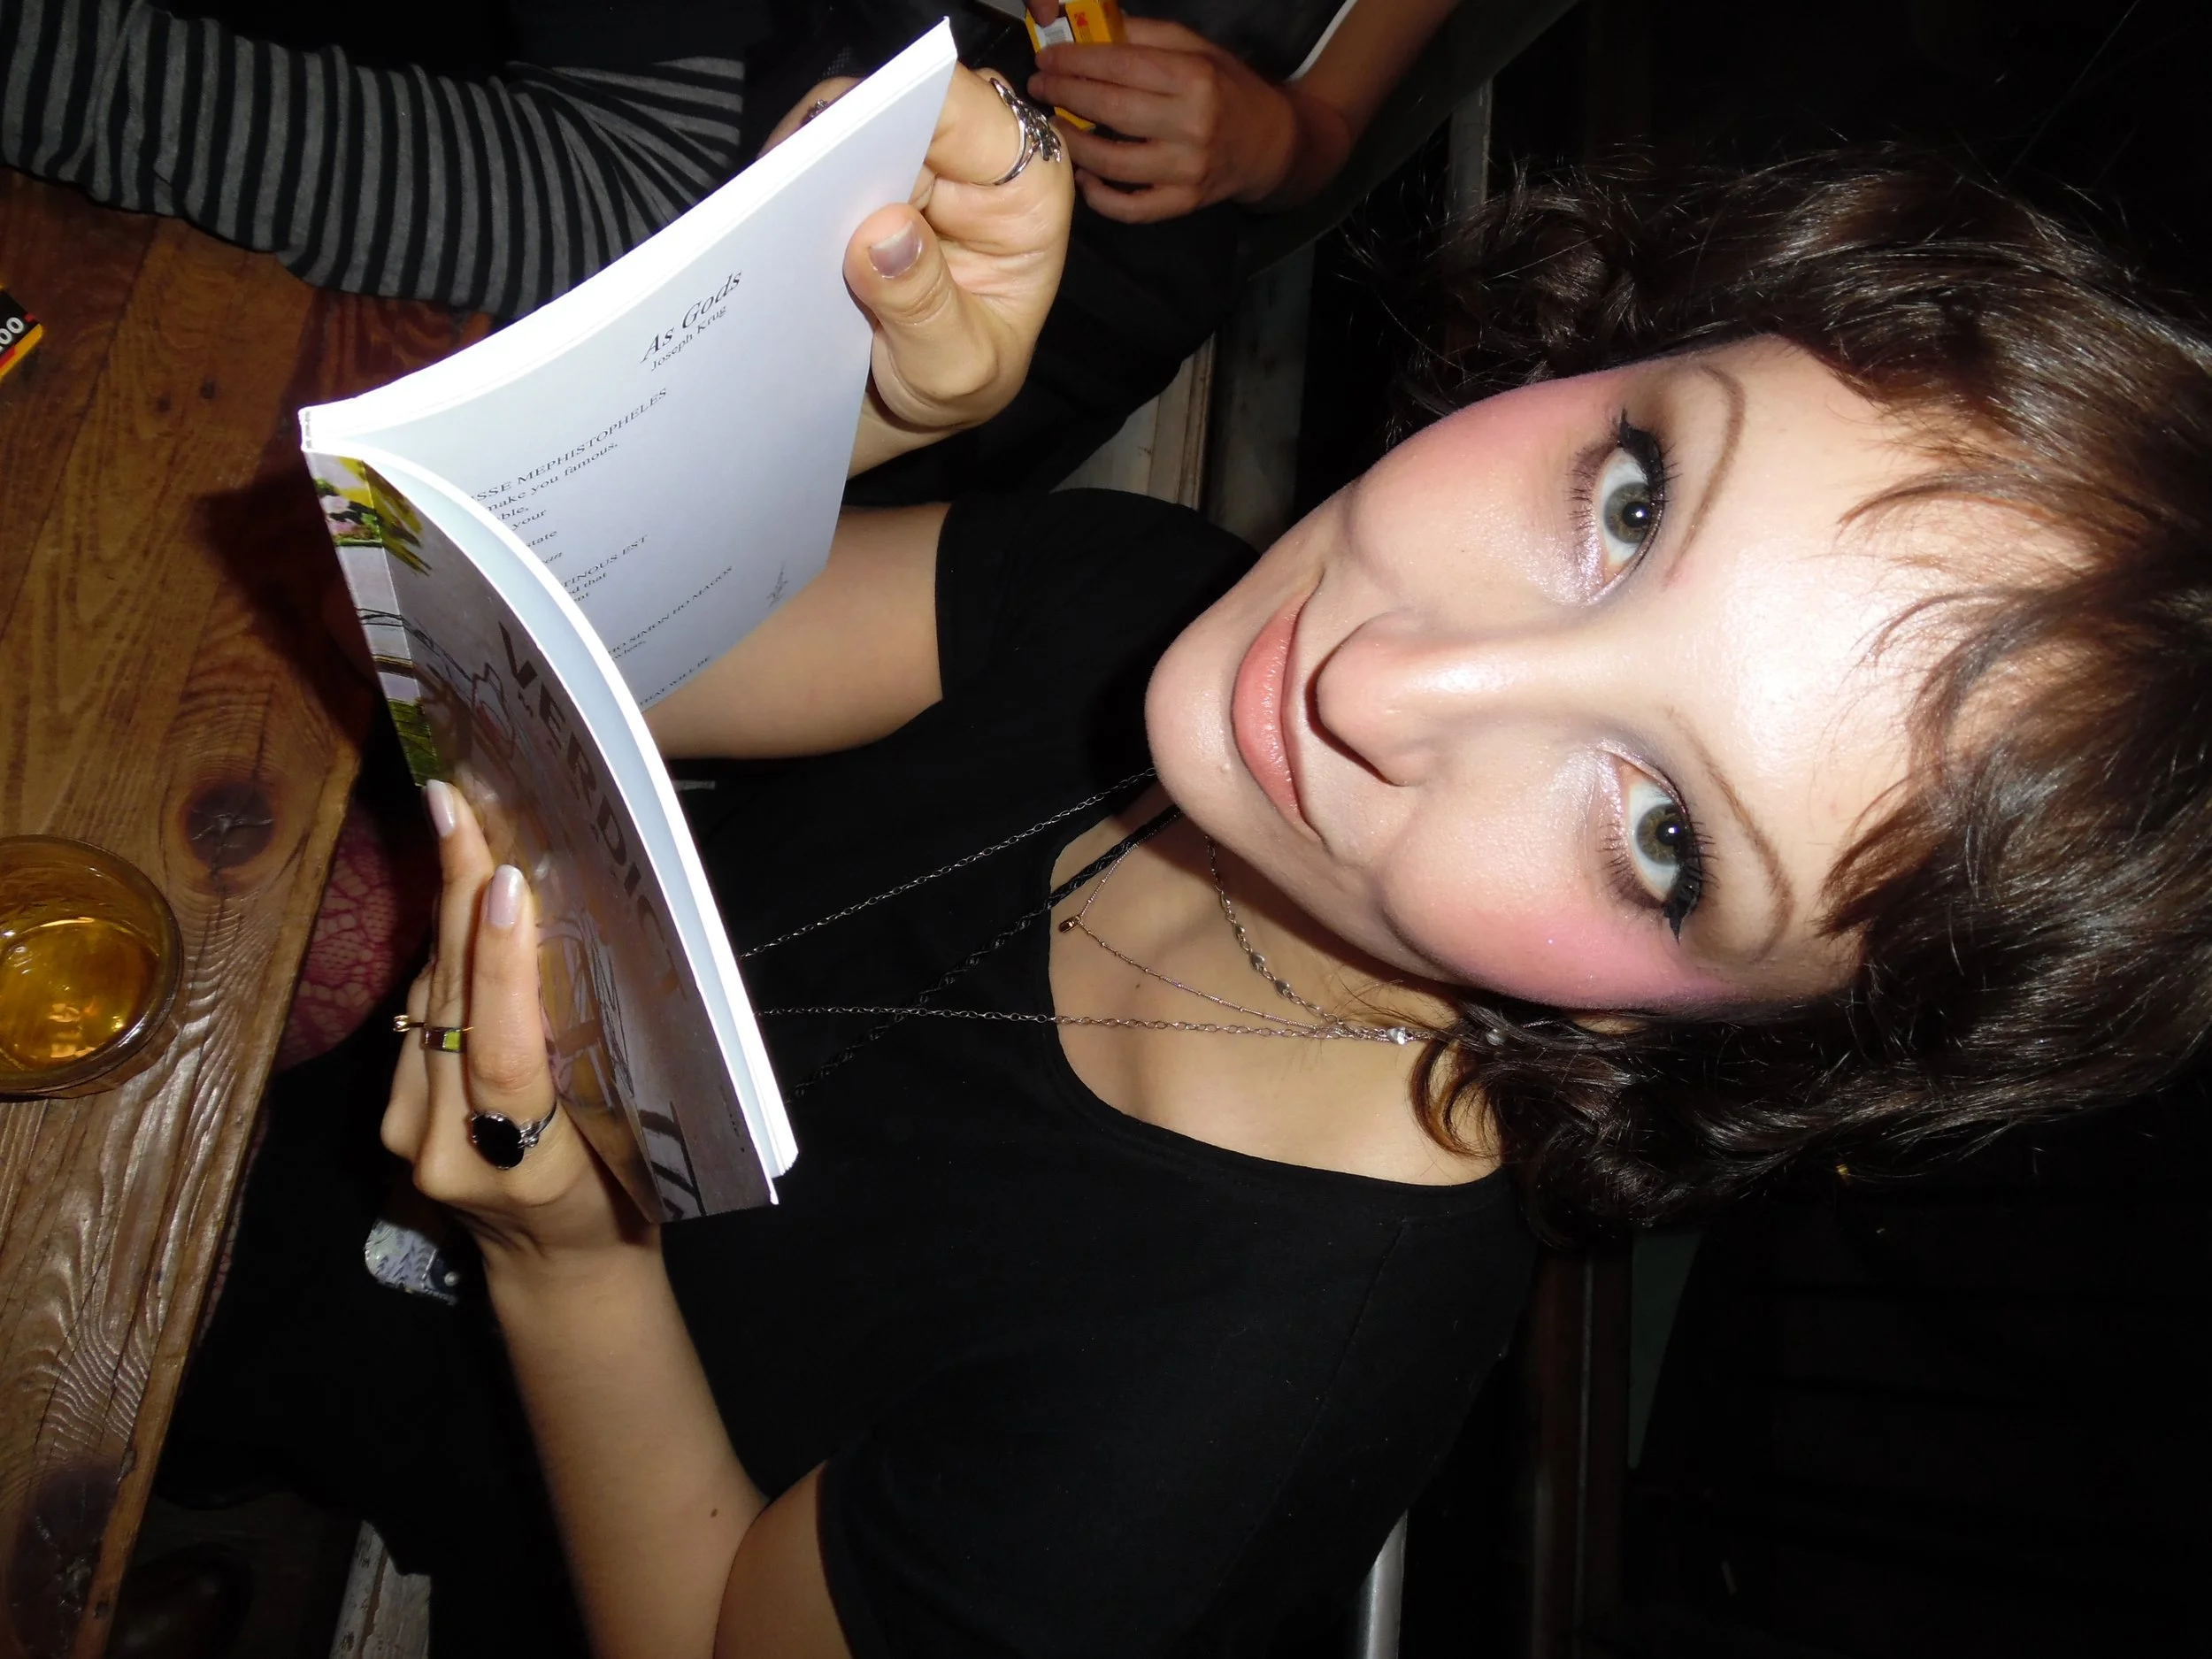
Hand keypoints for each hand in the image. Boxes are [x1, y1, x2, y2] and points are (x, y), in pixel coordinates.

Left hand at [381, 780, 646, 1276]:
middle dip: (458, 900)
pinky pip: (420, 1021)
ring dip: (446, 915)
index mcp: (522, 1166)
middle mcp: (448, 1151)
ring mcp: (409, 1137)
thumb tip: (568, 944)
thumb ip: (596, 1060)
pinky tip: (459, 899)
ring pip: (427, 1005)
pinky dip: (445, 958)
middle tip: (458, 807)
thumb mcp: (635, 1141)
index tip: (505, 880)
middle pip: (451, 1008)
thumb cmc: (623, 1196)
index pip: (501, 1052)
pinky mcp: (394, 1119)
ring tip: (459, 825)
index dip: (501, 965)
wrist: (557, 1267)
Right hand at [771, 68, 1073, 474]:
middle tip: (794, 189)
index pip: (968, 115)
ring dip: (809, 164)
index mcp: (1024, 193)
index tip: (850, 141)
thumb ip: (925, 309)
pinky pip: (817, 152)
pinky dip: (792, 183)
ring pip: (849, 122)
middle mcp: (973, 160)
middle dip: (849, 139)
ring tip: (774, 216)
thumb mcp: (955, 370)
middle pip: (901, 105)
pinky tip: (770, 222)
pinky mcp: (864, 176)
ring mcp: (914, 163)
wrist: (914, 412)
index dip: (904, 109)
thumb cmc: (957, 386)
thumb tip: (882, 232)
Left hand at [1027, 16, 1303, 222]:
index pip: (1121, 66)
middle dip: (1066, 95)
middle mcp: (1191, 125)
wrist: (1270, 144)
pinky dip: (1100, 196)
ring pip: (1113, 162)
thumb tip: (1090, 31)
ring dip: (1073, 145)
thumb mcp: (1198, 50)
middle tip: (1040, 87)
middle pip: (1111, 110)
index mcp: (1193, 78)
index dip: (1076, 62)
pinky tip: (1084, 176)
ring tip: (1054, 127)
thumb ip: (1147, 37)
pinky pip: (1131, 207)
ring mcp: (1186, 170)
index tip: (1047, 59)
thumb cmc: (1228, 90)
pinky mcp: (1183, 203)